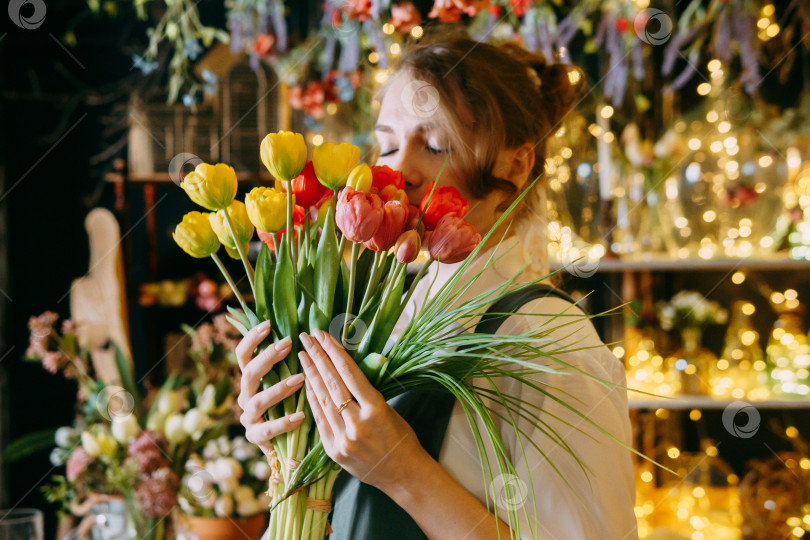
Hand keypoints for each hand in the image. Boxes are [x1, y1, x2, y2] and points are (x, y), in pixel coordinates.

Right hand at [235, 320, 306, 455]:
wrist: (288, 447)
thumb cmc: (294, 406)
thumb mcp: (293, 382)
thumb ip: (296, 363)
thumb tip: (314, 335)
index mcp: (252, 380)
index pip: (243, 355)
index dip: (252, 339)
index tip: (268, 324)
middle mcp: (246, 396)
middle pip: (248, 373)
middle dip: (268, 357)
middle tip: (288, 344)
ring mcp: (248, 417)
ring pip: (258, 400)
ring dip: (279, 388)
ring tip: (300, 379)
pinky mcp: (255, 437)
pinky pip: (267, 429)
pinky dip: (284, 422)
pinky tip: (301, 415)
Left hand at [298, 328, 424, 490]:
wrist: (403, 474)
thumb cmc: (400, 437)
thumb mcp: (389, 408)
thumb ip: (366, 392)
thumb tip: (344, 367)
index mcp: (377, 409)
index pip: (350, 373)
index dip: (334, 352)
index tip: (323, 335)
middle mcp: (358, 423)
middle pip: (332, 383)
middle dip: (318, 357)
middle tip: (306, 337)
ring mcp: (344, 439)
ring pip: (322, 400)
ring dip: (310, 375)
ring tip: (303, 355)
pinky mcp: (334, 451)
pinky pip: (319, 419)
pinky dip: (312, 399)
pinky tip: (306, 383)